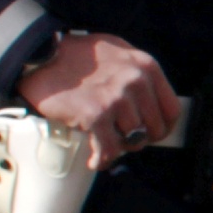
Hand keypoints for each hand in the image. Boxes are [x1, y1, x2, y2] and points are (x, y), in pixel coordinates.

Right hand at [18, 32, 179, 171]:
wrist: (40, 56)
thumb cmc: (77, 55)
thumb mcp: (118, 52)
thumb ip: (138, 73)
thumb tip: (151, 102)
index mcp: (146, 66)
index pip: (172, 109)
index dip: (163, 127)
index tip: (152, 133)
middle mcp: (136, 82)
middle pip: (154, 128)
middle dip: (141, 139)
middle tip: (124, 140)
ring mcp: (116, 99)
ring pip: (132, 140)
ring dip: (120, 147)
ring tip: (106, 143)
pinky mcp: (95, 114)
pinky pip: (109, 149)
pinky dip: (103, 159)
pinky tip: (96, 160)